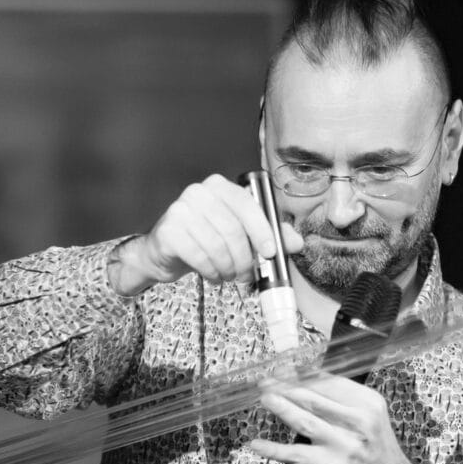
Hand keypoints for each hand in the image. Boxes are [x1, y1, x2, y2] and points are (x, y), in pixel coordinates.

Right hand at [108, 174, 302, 294]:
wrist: (165, 252)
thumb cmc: (206, 240)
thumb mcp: (239, 236)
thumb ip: (269, 236)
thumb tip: (297, 242)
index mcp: (220, 186)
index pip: (246, 204)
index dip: (261, 230)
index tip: (270, 253)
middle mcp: (198, 192)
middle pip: (233, 230)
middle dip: (244, 259)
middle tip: (246, 275)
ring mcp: (180, 210)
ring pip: (217, 246)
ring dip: (227, 269)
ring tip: (228, 276)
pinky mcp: (168, 231)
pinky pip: (199, 256)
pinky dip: (211, 272)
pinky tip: (213, 277)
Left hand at [250, 374, 438, 463]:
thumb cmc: (372, 446)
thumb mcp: (366, 414)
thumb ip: (339, 397)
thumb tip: (300, 377)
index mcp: (368, 403)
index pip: (330, 381)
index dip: (303, 374)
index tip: (284, 369)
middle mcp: (359, 422)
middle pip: (315, 398)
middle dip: (287, 387)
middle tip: (267, 381)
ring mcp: (345, 445)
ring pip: (306, 422)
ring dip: (282, 408)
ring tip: (266, 398)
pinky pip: (297, 455)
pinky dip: (274, 450)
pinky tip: (258, 444)